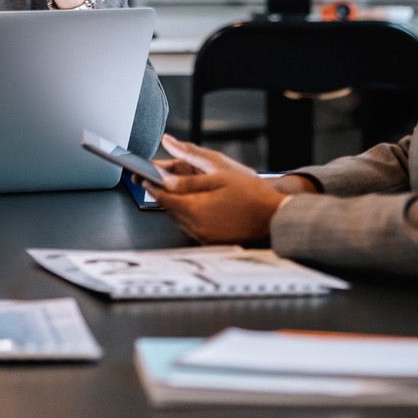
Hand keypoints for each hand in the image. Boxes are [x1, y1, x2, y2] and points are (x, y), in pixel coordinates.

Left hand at [145, 140, 290, 244]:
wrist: (274, 216)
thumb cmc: (251, 194)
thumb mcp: (218, 176)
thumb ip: (187, 179)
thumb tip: (163, 177)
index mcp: (195, 209)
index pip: (163, 197)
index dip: (151, 184)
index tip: (143, 175)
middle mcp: (196, 227)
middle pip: (169, 208)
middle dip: (163, 193)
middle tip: (159, 179)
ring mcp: (203, 237)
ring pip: (179, 218)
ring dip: (176, 204)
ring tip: (180, 189)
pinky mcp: (211, 242)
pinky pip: (191, 226)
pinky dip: (189, 214)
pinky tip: (198, 204)